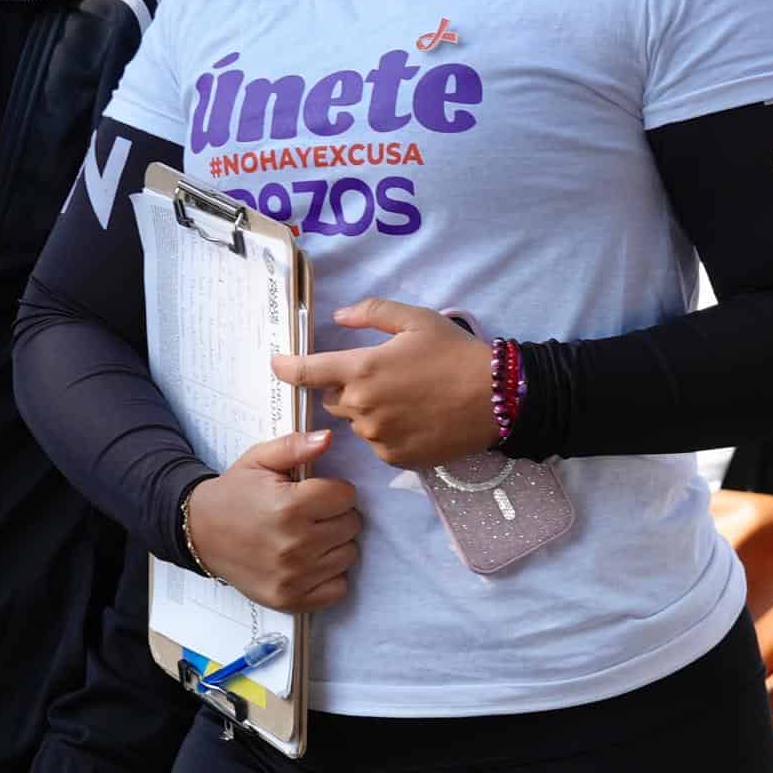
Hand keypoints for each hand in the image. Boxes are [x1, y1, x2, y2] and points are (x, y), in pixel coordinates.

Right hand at [182, 430, 363, 609]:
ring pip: (348, 555)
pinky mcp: (291, 599)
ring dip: (335, 544)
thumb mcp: (259, 460)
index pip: (347, 496)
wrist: (200, 533)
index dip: (334, 490)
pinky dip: (329, 575)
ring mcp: (293, 576)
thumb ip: (295, 447)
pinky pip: (338, 588)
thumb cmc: (234, 494)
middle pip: (351, 525)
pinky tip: (310, 562)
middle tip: (311, 515)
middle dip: (336, 515)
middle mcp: (294, 544)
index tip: (316, 493)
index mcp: (289, 506)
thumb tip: (328, 438)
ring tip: (309, 536)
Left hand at [275, 298, 498, 470]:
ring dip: (368, 411)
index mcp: (362, 369)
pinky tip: (414, 419)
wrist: (496, 398)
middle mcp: (362, 406)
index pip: (307, 371)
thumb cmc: (455, 352)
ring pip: (356, 423)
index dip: (287, 368)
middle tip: (381, 376)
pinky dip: (387, 432)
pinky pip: (377, 443)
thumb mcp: (415, 320)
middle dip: (346, 388)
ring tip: (405, 398)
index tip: (276, 365)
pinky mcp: (394, 458)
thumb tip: (340, 317)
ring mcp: (377, 436)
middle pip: (333, 400)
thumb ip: (372, 314)